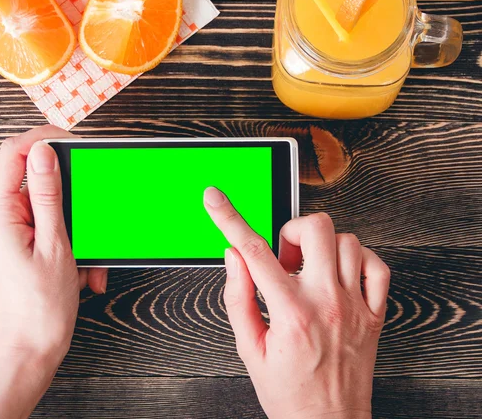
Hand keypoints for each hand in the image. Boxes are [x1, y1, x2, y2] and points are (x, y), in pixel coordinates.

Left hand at [0, 126, 106, 418]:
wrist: (33, 349)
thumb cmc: (42, 306)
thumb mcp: (55, 242)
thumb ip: (47, 194)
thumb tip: (42, 151)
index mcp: (1, 214)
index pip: (13, 154)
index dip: (42, 139)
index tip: (71, 141)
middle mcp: (1, 219)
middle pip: (36, 180)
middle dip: (72, 198)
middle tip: (89, 217)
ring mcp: (13, 231)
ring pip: (52, 207)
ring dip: (78, 227)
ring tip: (88, 260)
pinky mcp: (25, 243)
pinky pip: (53, 228)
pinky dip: (74, 242)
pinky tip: (84, 270)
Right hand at [204, 187, 389, 418]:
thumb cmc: (289, 394)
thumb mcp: (249, 349)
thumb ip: (237, 297)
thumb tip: (234, 257)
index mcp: (290, 312)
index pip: (254, 250)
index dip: (229, 217)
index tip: (216, 198)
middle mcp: (327, 302)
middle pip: (314, 229)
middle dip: (290, 231)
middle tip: (283, 257)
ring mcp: (355, 306)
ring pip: (347, 241)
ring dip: (322, 245)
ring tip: (309, 269)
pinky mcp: (374, 314)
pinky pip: (377, 267)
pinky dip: (358, 260)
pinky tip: (340, 273)